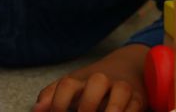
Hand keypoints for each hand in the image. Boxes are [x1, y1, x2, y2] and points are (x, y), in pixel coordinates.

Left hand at [33, 44, 147, 111]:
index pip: (68, 84)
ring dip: (112, 110)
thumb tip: (36, 110)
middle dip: (88, 105)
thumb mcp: (73, 86)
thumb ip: (52, 96)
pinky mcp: (139, 99)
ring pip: (121, 92)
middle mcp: (103, 80)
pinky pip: (135, 107)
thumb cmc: (93, 84)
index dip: (59, 103)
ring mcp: (123, 88)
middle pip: (96, 83)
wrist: (129, 67)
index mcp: (82, 78)